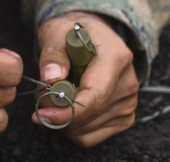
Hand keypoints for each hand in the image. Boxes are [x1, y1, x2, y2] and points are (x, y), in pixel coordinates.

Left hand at [34, 11, 138, 146]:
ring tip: (54, 96)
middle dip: (58, 113)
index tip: (43, 113)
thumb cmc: (74, 32)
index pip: (95, 96)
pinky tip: (67, 108)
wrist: (93, 35)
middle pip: (90, 115)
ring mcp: (128, 102)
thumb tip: (51, 78)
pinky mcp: (124, 117)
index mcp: (116, 57)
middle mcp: (128, 82)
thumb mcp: (56, 32)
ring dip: (63, 121)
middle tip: (40, 95)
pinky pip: (91, 137)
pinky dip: (72, 129)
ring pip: (87, 130)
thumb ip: (53, 53)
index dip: (68, 111)